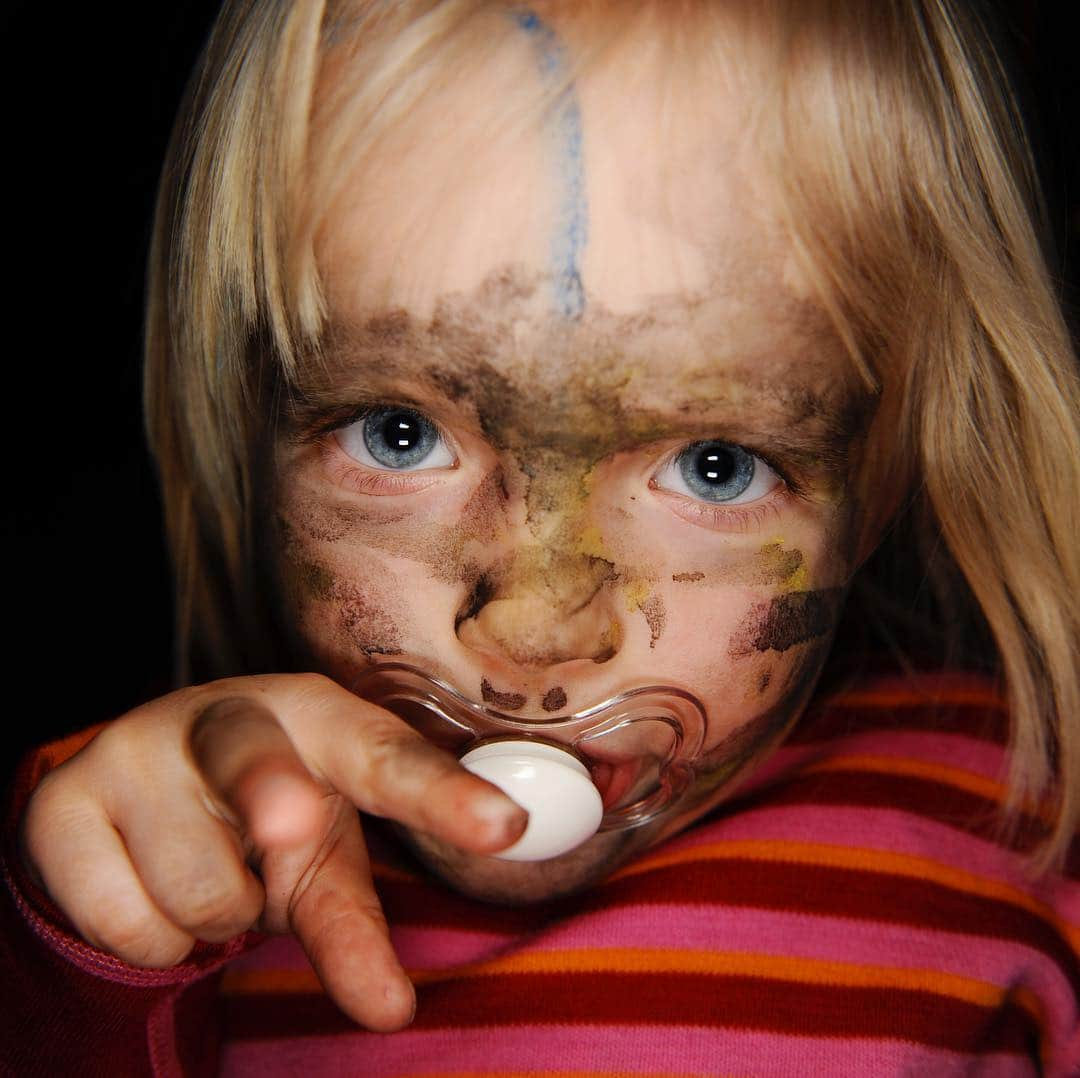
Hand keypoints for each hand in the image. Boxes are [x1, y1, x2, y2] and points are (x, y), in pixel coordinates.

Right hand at [18, 673, 527, 1030]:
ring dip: (220, 917)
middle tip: (290, 824)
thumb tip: (391, 1014)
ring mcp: (136, 751)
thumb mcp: (318, 860)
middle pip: (258, 763)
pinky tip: (152, 888)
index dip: (444, 795)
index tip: (507, 826)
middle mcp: (224, 715)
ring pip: (201, 889)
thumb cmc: (257, 816)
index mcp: (314, 717)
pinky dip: (153, 938)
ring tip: (214, 875)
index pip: (385, 757)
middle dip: (274, 794)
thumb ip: (355, 928)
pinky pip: (126, 922)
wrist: (137, 789)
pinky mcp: (64, 805)